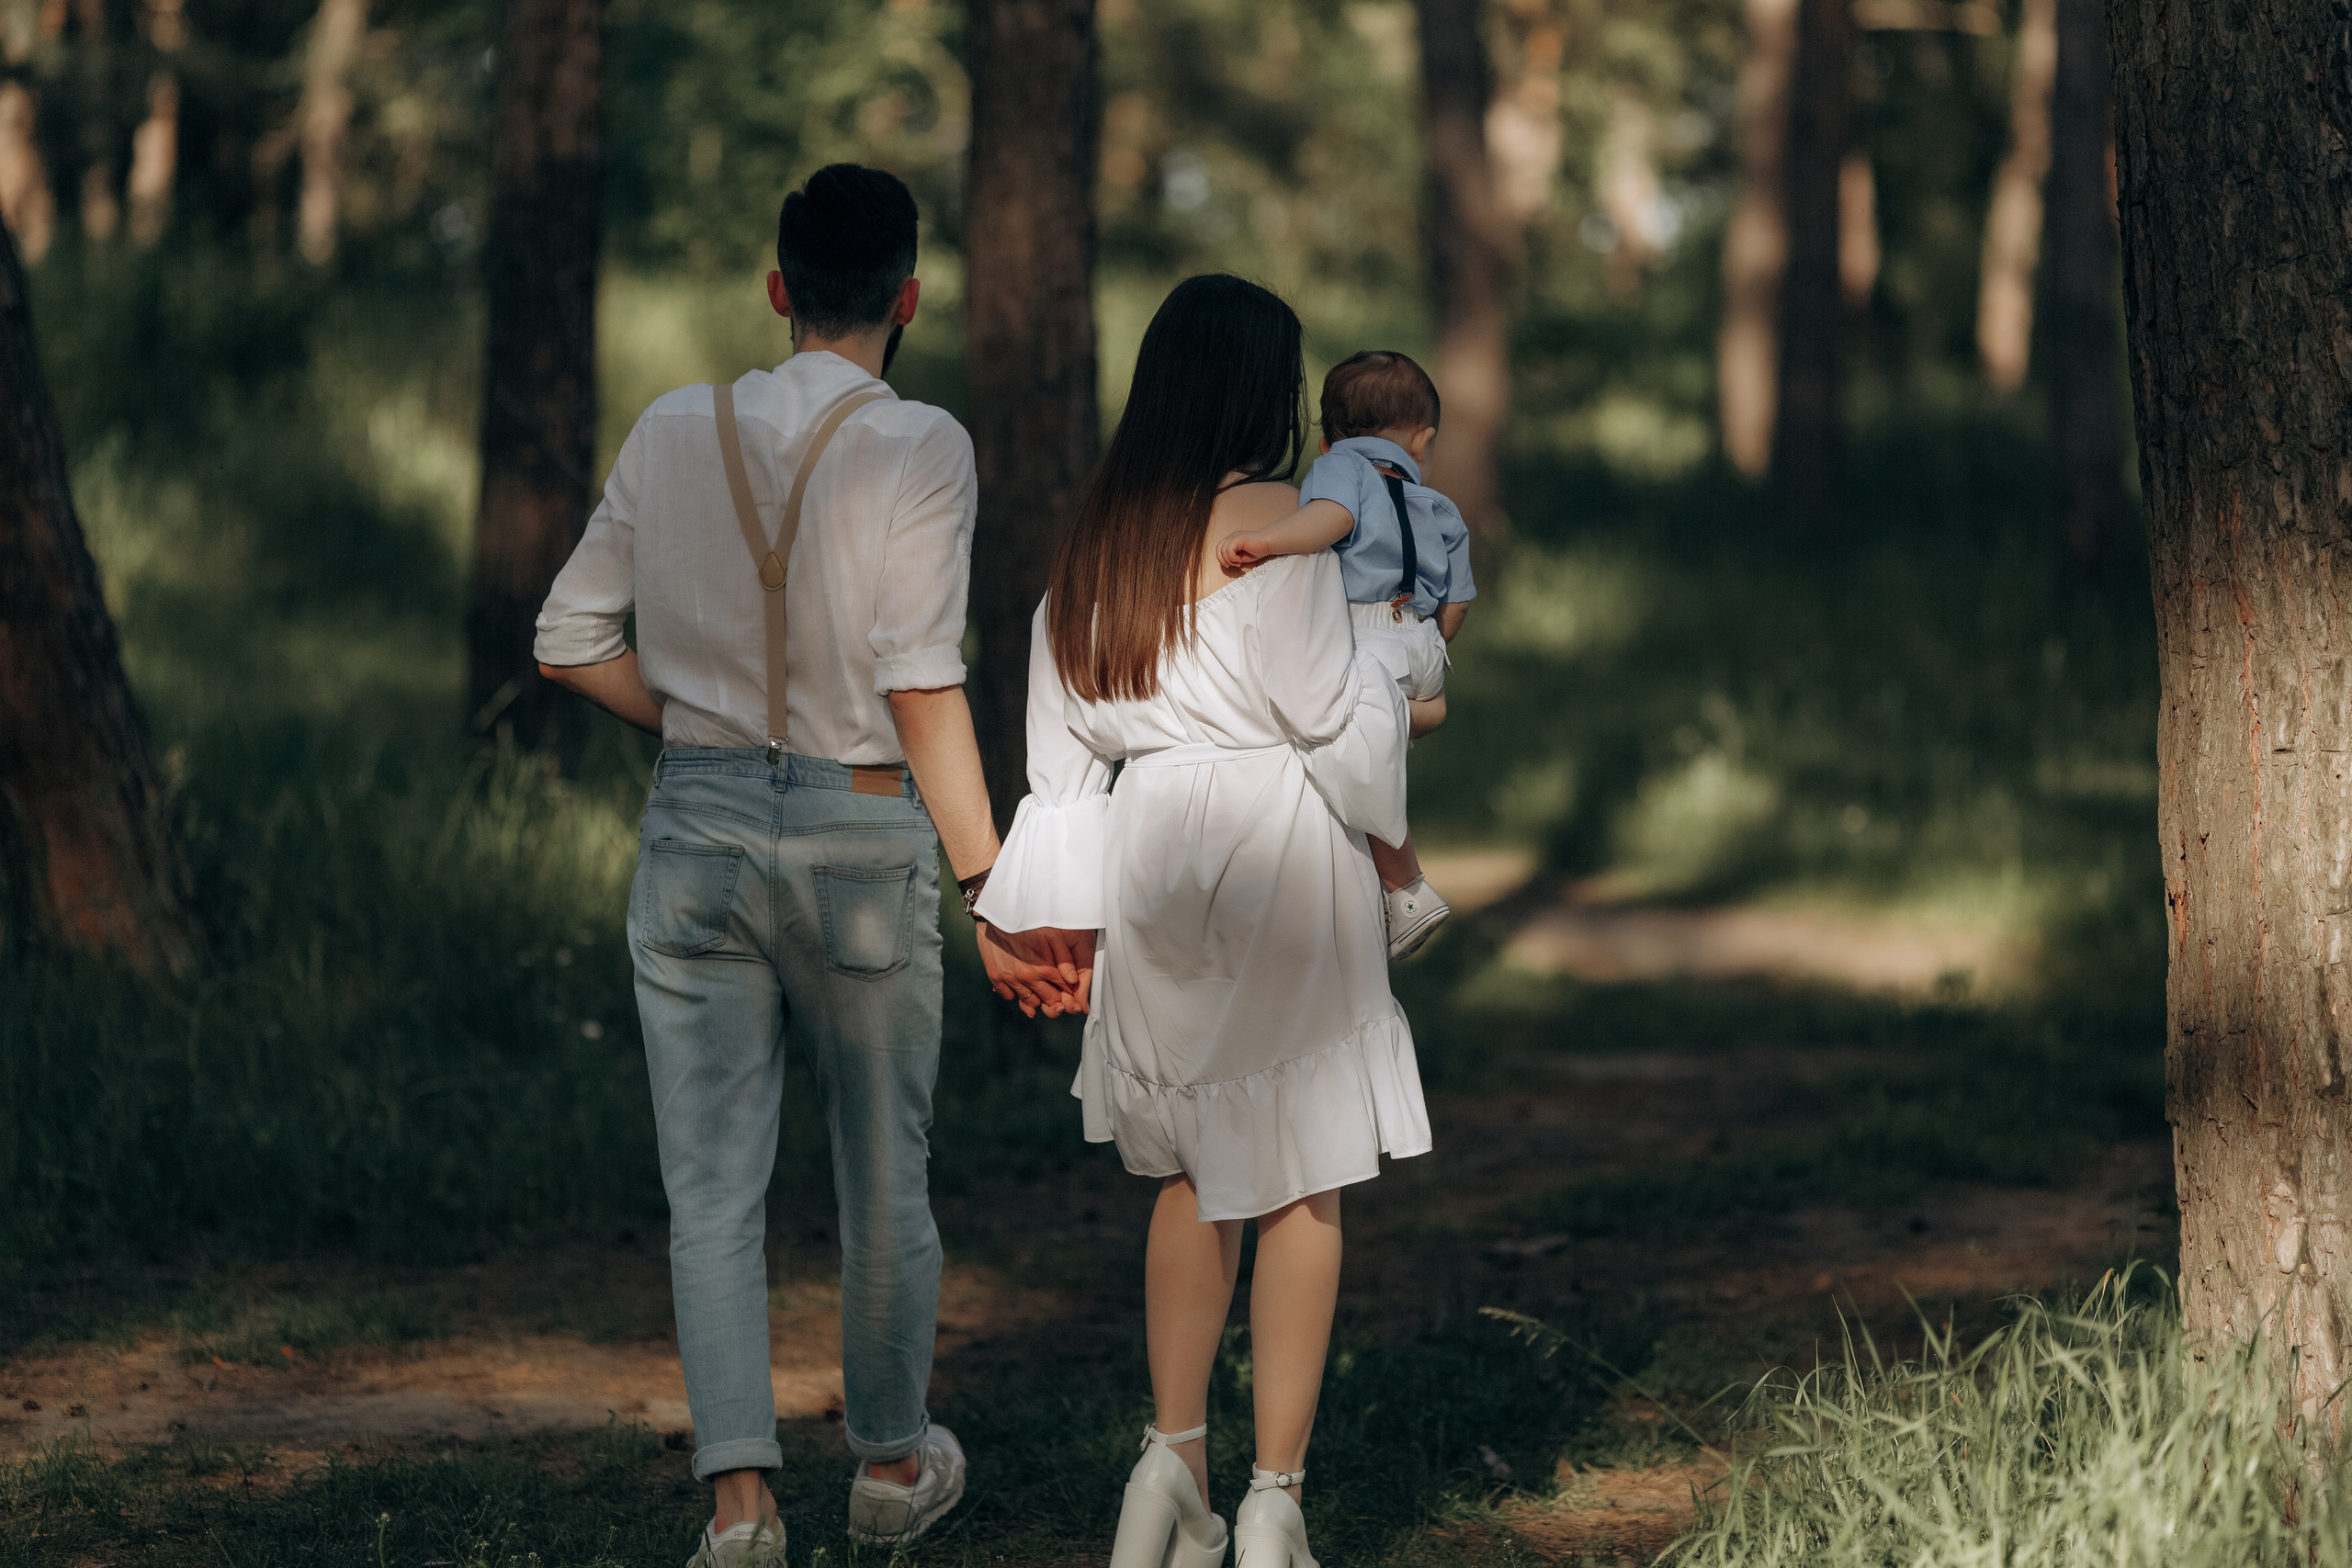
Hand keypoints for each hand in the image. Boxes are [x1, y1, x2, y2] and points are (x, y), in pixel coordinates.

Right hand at [976, 921, 1093, 1017]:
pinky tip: (1021, 982)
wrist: (998, 910)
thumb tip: (1073, 980)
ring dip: (1037, 997)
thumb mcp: (1055, 934)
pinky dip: (1016, 992)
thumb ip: (1066, 958)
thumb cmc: (1028, 919)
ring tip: (1040, 985)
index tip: (1069, 987)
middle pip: (1048, 1001)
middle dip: (1055, 997)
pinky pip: (1009, 996)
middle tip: (1056, 988)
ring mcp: (1010, 979)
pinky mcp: (996, 976)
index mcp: (1045, 969)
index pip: (1064, 992)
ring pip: (1029, 1002)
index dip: (1070, 991)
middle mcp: (1027, 978)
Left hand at [1217, 530, 1270, 572]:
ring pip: (1223, 550)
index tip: (1229, 565)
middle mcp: (1232, 536)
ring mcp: (1234, 536)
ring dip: (1229, 559)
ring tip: (1238, 562)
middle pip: (1218, 549)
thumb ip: (1232, 557)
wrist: (1268, 543)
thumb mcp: (1241, 556)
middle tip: (1233, 564)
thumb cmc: (1257, 550)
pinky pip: (1229, 550)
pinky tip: (1239, 559)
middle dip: (1223, 560)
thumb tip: (1225, 562)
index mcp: (1231, 540)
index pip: (1219, 548)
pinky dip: (1232, 557)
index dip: (1221, 558)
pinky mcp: (1238, 538)